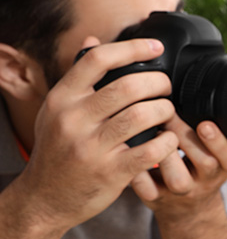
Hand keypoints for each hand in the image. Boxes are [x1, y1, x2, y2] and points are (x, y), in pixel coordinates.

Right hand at [18, 37, 178, 229]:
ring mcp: (91, 147)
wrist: (44, 198)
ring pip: (142, 115)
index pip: (98, 59)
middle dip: (159, 82)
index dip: (132, 48)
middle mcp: (74, 120)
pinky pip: (151, 149)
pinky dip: (168, 141)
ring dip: (165, 110)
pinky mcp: (110, 172)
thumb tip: (93, 39)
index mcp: (62, 99)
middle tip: (166, 87)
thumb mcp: (57, 111)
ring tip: (168, 112)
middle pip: (128, 86)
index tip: (156, 48)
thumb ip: (78, 78)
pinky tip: (169, 139)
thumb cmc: (59, 150)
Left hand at [130, 117, 226, 220]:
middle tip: (168, 115)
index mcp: (226, 164)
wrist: (186, 207)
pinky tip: (129, 152)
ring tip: (149, 130)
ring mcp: (183, 192)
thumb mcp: (214, 148)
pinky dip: (137, 172)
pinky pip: (147, 189)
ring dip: (162, 152)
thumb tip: (194, 87)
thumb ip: (209, 125)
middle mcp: (208, 180)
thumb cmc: (196, 165)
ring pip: (178, 178)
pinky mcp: (158, 200)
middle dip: (185, 137)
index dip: (221, 142)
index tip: (206, 125)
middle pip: (206, 162)